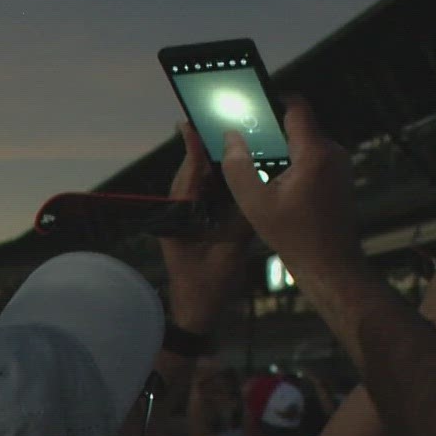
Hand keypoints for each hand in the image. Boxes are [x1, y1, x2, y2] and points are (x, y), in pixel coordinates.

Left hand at [159, 122, 251, 330]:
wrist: (195, 314)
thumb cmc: (207, 287)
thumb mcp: (229, 253)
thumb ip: (242, 221)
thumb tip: (258, 189)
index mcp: (178, 216)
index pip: (187, 173)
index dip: (192, 146)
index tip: (192, 121)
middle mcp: (177, 213)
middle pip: (192, 171)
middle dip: (207, 148)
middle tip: (223, 124)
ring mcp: (185, 219)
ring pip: (199, 183)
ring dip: (215, 166)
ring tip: (233, 143)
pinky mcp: (195, 226)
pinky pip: (206, 198)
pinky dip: (219, 185)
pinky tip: (237, 175)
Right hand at [219, 98, 363, 281]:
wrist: (330, 265)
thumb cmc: (295, 237)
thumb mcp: (255, 204)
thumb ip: (238, 167)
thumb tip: (230, 136)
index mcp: (314, 153)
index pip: (296, 106)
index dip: (272, 99)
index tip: (251, 107)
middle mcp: (333, 152)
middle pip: (299, 124)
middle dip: (273, 129)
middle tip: (247, 140)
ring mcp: (340, 164)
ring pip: (306, 141)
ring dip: (283, 147)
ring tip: (259, 163)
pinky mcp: (340, 177)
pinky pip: (314, 157)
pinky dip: (295, 161)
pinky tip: (277, 181)